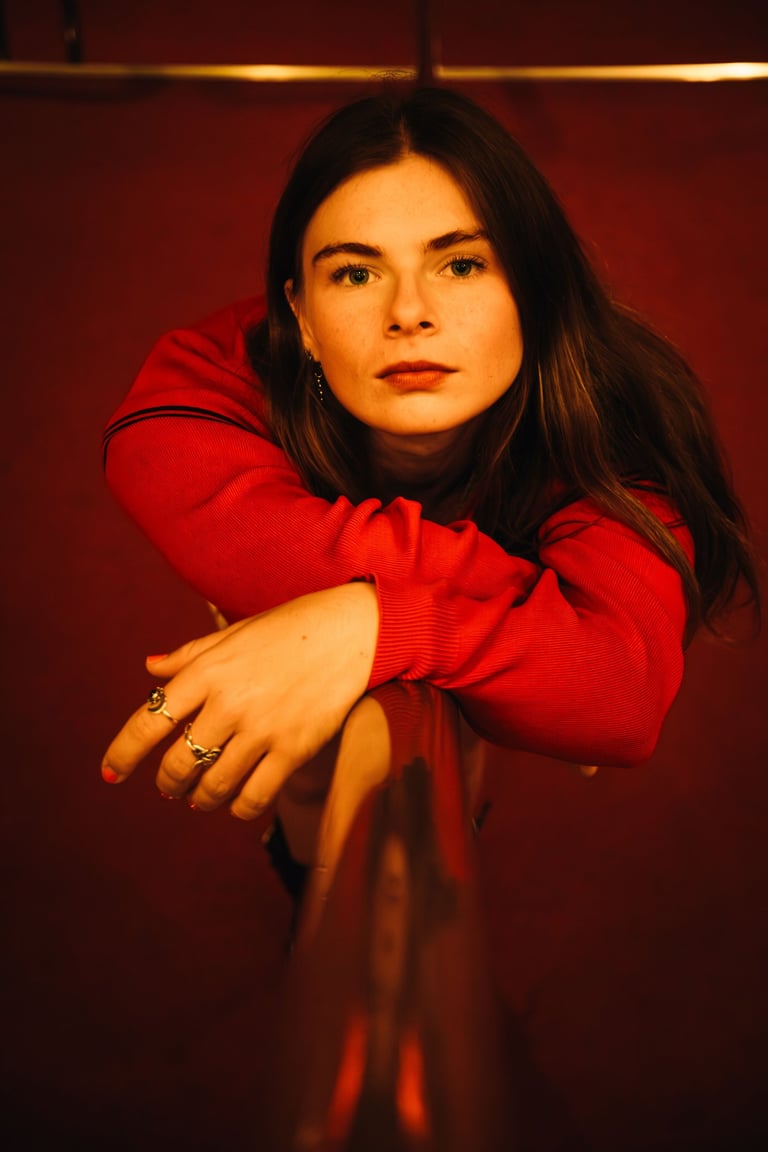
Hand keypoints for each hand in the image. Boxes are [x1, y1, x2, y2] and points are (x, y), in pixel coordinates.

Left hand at [101, 583, 378, 818]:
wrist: (350, 632)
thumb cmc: (288, 628)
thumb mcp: (233, 634)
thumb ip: (189, 655)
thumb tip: (150, 668)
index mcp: (205, 672)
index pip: (148, 721)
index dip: (123, 753)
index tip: (111, 773)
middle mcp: (227, 703)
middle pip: (178, 763)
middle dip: (167, 782)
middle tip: (169, 787)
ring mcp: (261, 729)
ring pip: (214, 786)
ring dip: (200, 799)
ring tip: (200, 799)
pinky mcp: (293, 749)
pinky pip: (254, 795)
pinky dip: (238, 807)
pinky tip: (236, 803)